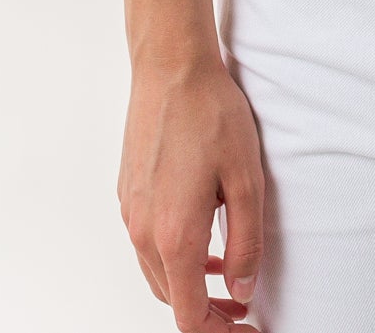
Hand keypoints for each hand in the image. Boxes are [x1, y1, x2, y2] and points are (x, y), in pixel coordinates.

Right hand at [117, 52, 264, 328]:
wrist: (170, 67)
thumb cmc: (210, 114)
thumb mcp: (246, 179)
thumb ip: (245, 242)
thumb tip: (241, 290)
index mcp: (174, 234)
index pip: (189, 315)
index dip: (220, 331)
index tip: (247, 326)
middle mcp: (143, 231)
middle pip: (171, 299)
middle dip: (207, 313)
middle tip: (242, 305)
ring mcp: (130, 212)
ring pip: (157, 273)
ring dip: (189, 284)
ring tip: (224, 274)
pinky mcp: (127, 194)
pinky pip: (147, 244)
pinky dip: (174, 256)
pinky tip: (202, 236)